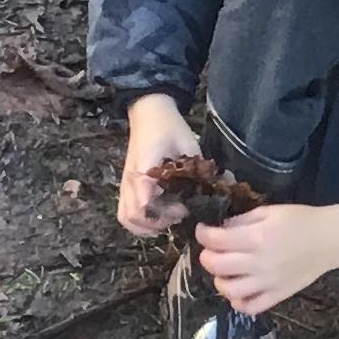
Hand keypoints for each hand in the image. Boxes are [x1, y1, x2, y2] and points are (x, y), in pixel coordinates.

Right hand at [118, 94, 203, 236]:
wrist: (149, 112)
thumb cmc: (170, 127)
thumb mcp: (188, 146)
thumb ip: (196, 169)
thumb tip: (213, 189)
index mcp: (145, 170)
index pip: (145, 204)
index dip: (166, 212)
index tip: (184, 207)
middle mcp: (131, 181)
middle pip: (136, 217)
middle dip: (159, 222)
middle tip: (179, 213)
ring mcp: (126, 185)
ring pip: (127, 218)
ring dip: (147, 226)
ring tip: (168, 219)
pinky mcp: (126, 187)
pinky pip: (125, 213)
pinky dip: (138, 223)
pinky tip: (157, 218)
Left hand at [195, 199, 338, 313]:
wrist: (331, 239)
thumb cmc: (301, 220)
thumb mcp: (270, 211)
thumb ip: (242, 220)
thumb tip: (220, 230)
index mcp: (257, 237)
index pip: (216, 240)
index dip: (203, 233)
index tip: (203, 230)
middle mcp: (259, 263)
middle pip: (216, 266)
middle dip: (207, 256)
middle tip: (213, 250)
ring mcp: (268, 283)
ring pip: (229, 290)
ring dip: (219, 280)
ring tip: (225, 272)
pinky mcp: (277, 296)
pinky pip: (250, 307)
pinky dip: (238, 302)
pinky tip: (239, 291)